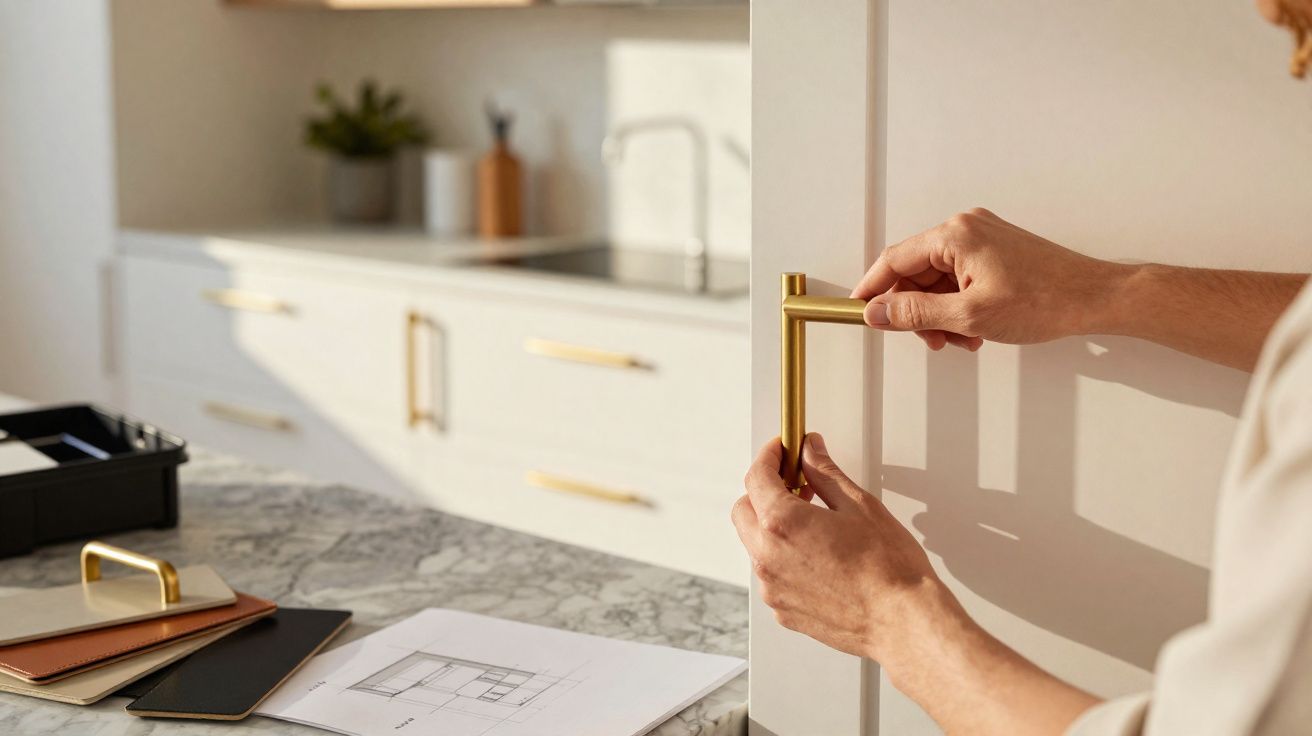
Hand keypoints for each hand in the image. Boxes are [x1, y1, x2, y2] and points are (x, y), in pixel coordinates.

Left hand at [731, 436, 1102, 733]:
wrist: (904, 622)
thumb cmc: (889, 569)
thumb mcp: (859, 505)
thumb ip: (824, 473)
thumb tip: (810, 451)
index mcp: (783, 523)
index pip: (757, 477)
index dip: (770, 457)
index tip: (783, 450)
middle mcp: (768, 556)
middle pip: (744, 510)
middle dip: (764, 492)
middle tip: (798, 484)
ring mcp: (773, 587)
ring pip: (755, 544)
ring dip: (773, 528)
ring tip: (814, 523)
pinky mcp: (783, 610)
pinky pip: (771, 575)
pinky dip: (784, 559)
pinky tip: (818, 557)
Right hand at [851, 208, 1123, 350]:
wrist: (1094, 299)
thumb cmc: (1045, 300)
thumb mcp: (968, 316)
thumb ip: (915, 314)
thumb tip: (878, 312)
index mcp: (955, 234)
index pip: (895, 260)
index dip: (874, 289)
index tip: (860, 310)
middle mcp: (966, 228)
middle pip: (917, 272)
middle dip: (917, 310)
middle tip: (928, 339)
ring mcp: (983, 238)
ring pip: (939, 279)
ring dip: (941, 313)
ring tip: (960, 338)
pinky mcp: (997, 251)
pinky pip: (960, 278)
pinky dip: (959, 305)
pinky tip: (973, 329)